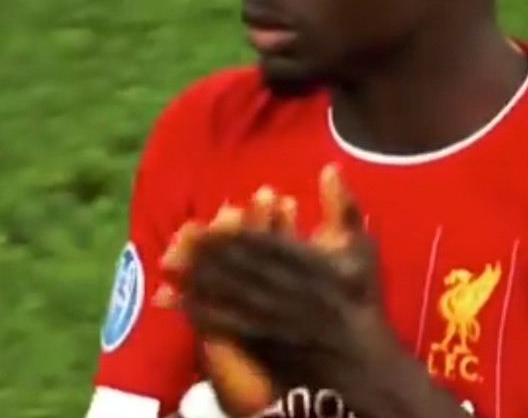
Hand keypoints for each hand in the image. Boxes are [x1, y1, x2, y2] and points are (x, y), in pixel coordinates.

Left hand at [177, 165, 397, 403]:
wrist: (358, 359)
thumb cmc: (357, 297)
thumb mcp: (358, 247)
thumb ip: (342, 207)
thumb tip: (330, 167)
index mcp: (303, 264)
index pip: (264, 242)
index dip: (237, 230)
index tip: (213, 214)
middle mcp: (281, 288)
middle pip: (237, 265)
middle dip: (206, 251)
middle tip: (180, 235)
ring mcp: (266, 316)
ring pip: (223, 291)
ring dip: (195, 275)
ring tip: (169, 260)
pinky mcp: (256, 340)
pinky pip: (220, 322)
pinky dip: (195, 309)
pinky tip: (173, 300)